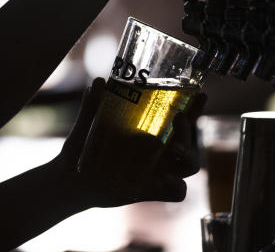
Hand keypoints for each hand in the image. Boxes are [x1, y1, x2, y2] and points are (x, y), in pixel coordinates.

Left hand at [52, 77, 206, 207]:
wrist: (73, 178)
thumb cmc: (83, 146)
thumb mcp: (87, 124)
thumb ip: (93, 104)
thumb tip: (99, 81)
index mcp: (150, 131)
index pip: (179, 119)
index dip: (194, 108)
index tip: (201, 94)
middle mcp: (159, 151)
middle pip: (190, 141)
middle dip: (189, 130)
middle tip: (178, 118)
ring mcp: (158, 171)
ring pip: (190, 166)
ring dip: (189, 156)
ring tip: (175, 149)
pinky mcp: (153, 190)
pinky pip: (177, 192)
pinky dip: (176, 187)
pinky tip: (165, 180)